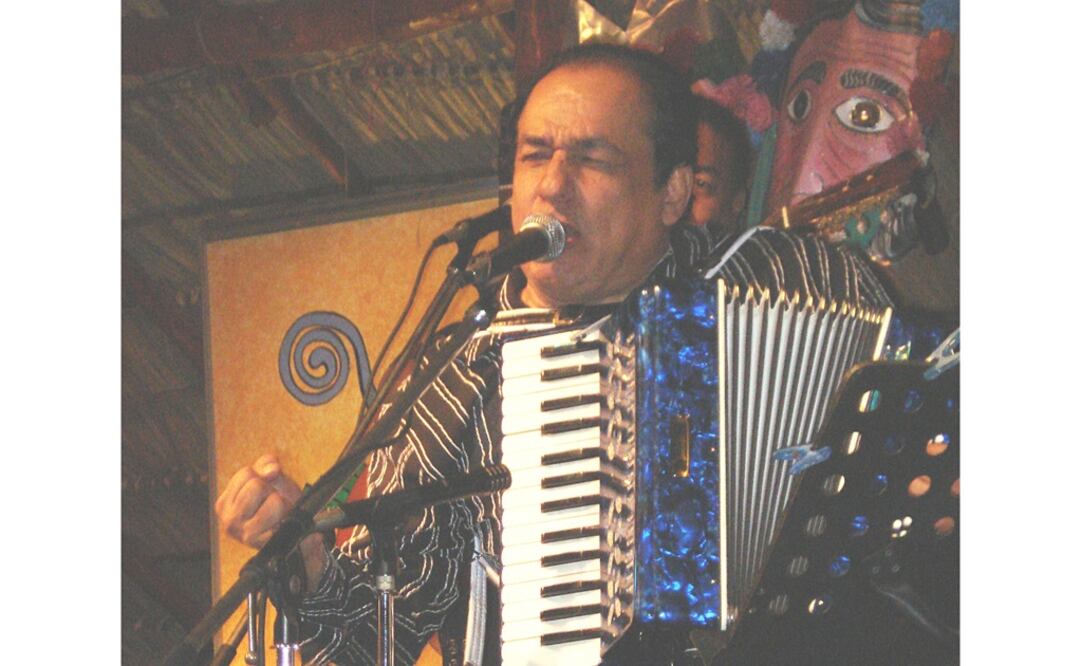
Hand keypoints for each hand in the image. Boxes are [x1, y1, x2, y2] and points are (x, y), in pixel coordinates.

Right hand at [215, 453, 327, 586]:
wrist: (294, 529)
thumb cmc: (278, 502)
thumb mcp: (271, 477)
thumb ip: (267, 464)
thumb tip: (272, 470)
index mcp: (225, 503)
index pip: (245, 473)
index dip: (262, 477)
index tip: (265, 490)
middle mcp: (229, 521)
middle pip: (256, 485)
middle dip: (270, 490)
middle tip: (272, 504)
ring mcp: (245, 535)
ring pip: (273, 500)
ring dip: (281, 503)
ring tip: (278, 514)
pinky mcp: (266, 545)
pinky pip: (285, 519)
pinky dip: (289, 517)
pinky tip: (282, 524)